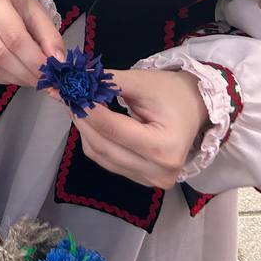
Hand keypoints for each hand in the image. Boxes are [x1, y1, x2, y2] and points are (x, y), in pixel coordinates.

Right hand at [0, 0, 64, 86]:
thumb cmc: (11, 1)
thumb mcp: (35, 10)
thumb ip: (49, 36)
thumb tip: (58, 64)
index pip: (13, 36)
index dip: (33, 60)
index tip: (52, 74)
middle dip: (25, 73)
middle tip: (44, 82)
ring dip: (14, 78)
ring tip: (30, 78)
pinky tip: (12, 74)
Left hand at [70, 69, 209, 189]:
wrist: (194, 108)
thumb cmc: (171, 93)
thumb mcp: (141, 81)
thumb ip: (107, 82)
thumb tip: (74, 80)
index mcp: (165, 147)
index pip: (112, 129)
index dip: (86, 109)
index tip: (69, 90)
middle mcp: (159, 171)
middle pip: (103, 145)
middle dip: (80, 118)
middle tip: (66, 95)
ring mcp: (149, 180)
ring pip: (100, 154)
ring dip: (84, 128)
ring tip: (76, 104)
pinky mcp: (141, 180)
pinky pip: (105, 160)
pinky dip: (93, 139)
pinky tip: (90, 120)